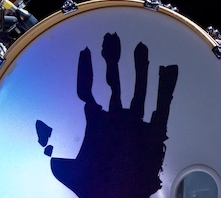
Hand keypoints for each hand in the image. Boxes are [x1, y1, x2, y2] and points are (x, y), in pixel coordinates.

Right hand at [35, 33, 178, 197]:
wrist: (118, 197)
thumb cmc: (94, 188)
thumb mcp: (70, 172)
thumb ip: (61, 162)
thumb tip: (52, 159)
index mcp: (96, 123)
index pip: (87, 88)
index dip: (86, 69)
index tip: (86, 51)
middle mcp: (117, 117)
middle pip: (115, 80)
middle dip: (113, 59)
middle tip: (113, 39)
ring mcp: (137, 121)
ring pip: (139, 86)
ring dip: (140, 66)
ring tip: (141, 47)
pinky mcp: (155, 129)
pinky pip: (163, 102)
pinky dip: (166, 84)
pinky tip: (168, 68)